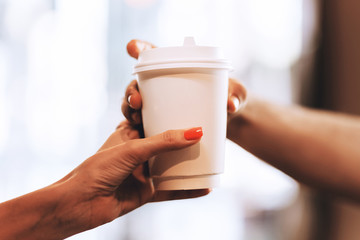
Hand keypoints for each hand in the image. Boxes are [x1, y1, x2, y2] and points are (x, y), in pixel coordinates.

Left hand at [59, 121, 208, 230]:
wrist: (80, 204)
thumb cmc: (97, 169)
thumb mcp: (133, 149)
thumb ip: (163, 142)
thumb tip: (195, 132)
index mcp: (130, 134)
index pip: (155, 120)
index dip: (172, 115)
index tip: (192, 109)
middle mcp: (138, 152)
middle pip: (168, 144)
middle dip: (186, 141)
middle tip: (208, 134)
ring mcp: (143, 172)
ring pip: (172, 167)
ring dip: (190, 164)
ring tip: (213, 158)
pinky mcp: (147, 192)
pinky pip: (172, 190)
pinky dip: (188, 189)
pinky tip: (206, 188)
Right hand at [122, 40, 246, 123]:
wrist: (228, 121)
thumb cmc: (229, 97)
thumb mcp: (236, 94)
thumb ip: (236, 96)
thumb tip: (230, 105)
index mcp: (176, 68)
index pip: (153, 54)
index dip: (139, 48)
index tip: (132, 47)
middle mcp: (162, 85)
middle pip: (138, 83)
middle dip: (131, 90)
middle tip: (136, 101)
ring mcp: (159, 105)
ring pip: (135, 105)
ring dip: (129, 109)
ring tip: (136, 117)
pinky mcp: (160, 123)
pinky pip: (143, 124)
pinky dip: (137, 128)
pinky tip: (137, 133)